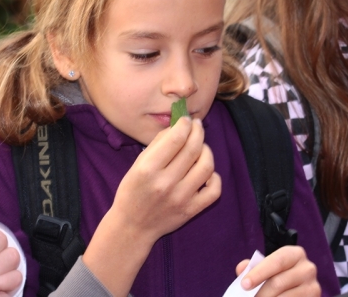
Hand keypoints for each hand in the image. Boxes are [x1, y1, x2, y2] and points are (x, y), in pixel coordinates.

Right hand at [112, 116, 220, 242]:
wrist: (133, 226)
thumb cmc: (132, 191)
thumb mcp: (137, 164)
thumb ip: (158, 144)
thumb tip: (179, 126)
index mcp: (148, 169)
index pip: (176, 138)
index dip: (185, 124)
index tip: (187, 120)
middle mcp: (165, 183)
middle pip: (193, 149)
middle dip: (198, 131)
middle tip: (197, 126)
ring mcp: (181, 198)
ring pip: (207, 166)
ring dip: (206, 151)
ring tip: (200, 148)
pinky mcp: (191, 210)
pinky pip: (215, 190)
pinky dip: (214, 176)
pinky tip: (205, 172)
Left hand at [236, 246, 320, 296]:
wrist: (298, 288)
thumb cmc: (279, 275)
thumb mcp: (268, 267)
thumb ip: (254, 267)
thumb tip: (241, 269)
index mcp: (295, 254)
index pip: (276, 262)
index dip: (259, 273)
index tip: (244, 285)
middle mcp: (308, 268)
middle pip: (278, 283)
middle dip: (260, 293)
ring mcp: (313, 287)